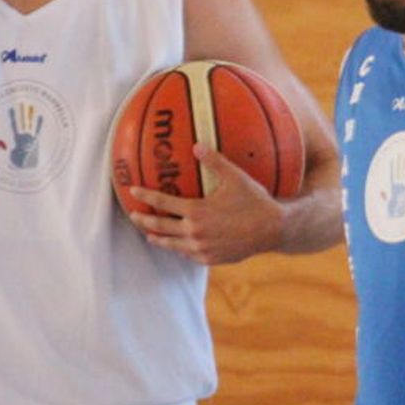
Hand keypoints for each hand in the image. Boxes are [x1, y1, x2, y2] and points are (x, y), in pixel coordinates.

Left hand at [127, 144, 283, 264]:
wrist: (273, 229)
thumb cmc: (255, 201)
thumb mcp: (236, 178)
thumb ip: (214, 162)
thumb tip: (197, 146)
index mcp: (197, 211)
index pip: (163, 202)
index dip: (145, 195)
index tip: (132, 191)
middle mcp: (195, 232)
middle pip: (160, 226)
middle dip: (143, 220)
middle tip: (133, 215)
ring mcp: (202, 248)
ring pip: (171, 245)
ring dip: (158, 238)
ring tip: (149, 234)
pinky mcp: (210, 259)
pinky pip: (188, 255)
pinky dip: (179, 248)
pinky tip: (178, 245)